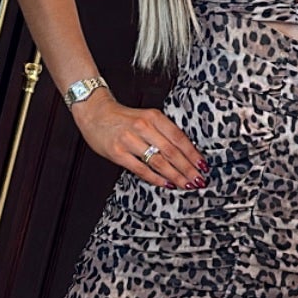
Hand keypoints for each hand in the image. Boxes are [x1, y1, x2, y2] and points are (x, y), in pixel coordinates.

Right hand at [73, 93, 206, 190]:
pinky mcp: (117, 153)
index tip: (202, 165)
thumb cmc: (122, 117)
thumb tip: (185, 153)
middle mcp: (142, 127)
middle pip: (171, 151)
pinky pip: (141, 169)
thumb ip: (163, 132)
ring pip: (158, 162)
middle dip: (187, 168)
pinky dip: (155, 178)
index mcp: (153, 116)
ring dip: (175, 176)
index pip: (179, 137)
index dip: (192, 153)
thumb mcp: (146, 117)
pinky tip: (165, 184)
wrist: (95, 113)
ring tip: (185, 184)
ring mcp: (129, 140)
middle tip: (198, 179)